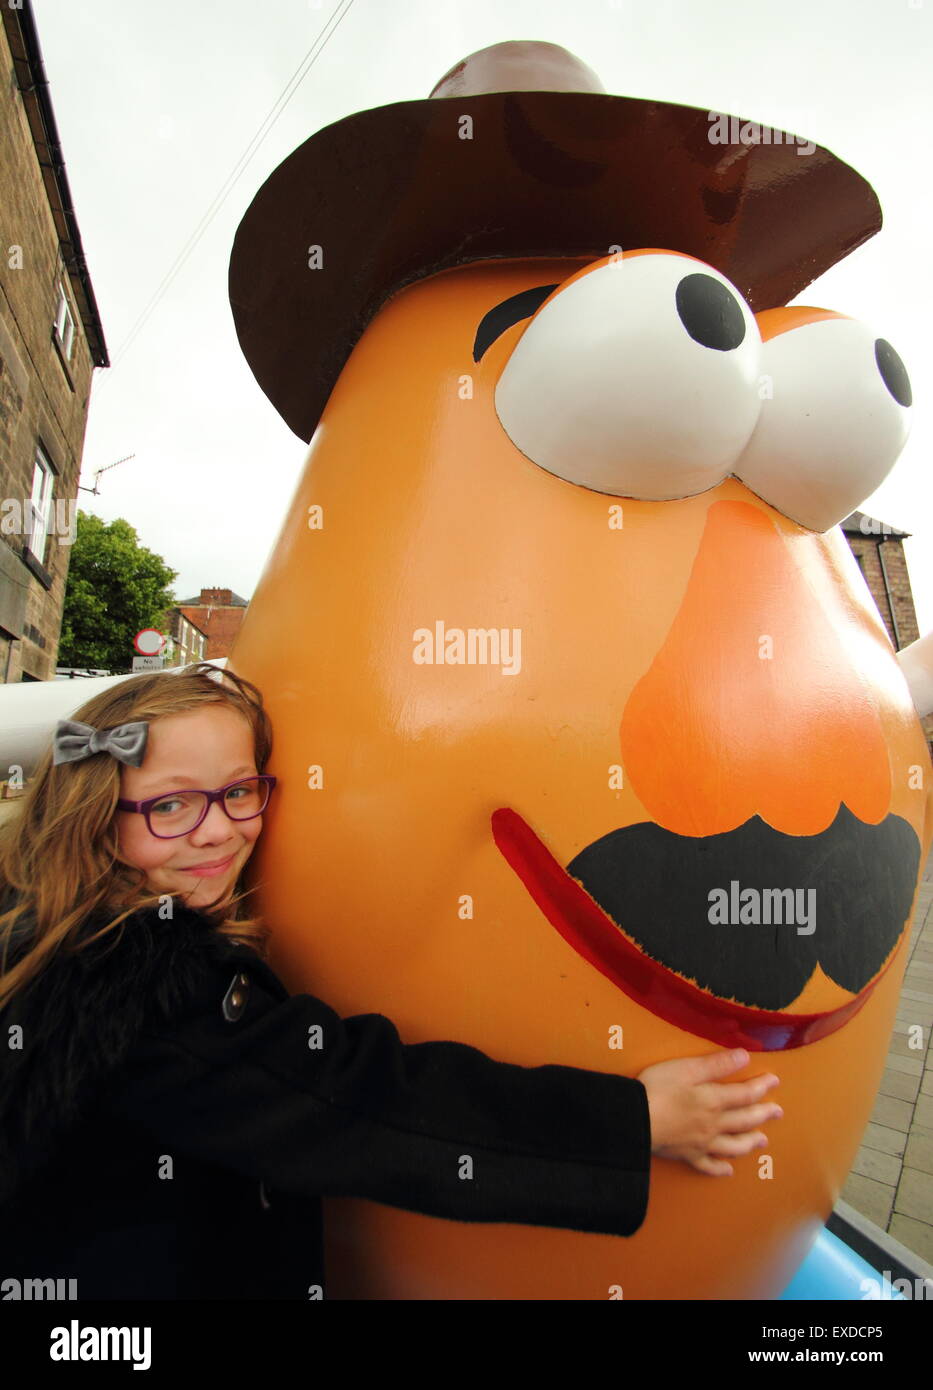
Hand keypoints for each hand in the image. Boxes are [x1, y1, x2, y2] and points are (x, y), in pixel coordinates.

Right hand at [636, 1047, 781, 1175]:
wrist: (635, 1120)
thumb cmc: (658, 1089)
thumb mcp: (687, 1069)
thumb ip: (717, 1064)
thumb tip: (745, 1056)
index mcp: (714, 1101)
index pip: (745, 1094)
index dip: (762, 1087)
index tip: (774, 1081)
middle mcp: (714, 1124)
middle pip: (745, 1121)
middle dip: (763, 1115)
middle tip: (777, 1112)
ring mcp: (702, 1143)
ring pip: (733, 1146)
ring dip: (750, 1143)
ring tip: (762, 1141)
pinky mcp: (687, 1155)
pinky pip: (708, 1166)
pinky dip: (720, 1169)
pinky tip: (728, 1171)